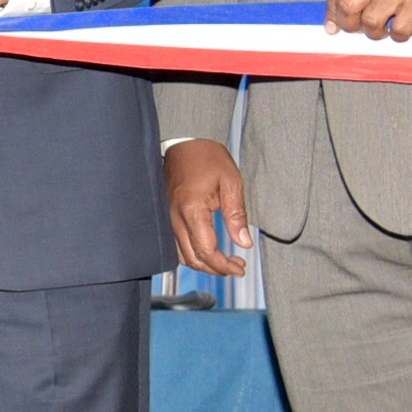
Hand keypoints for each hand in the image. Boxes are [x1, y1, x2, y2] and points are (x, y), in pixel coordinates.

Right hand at [167, 139, 250, 275]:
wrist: (184, 142)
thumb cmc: (207, 158)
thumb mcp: (231, 182)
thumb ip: (237, 215)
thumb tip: (244, 243)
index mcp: (192, 210)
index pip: (206, 251)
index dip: (223, 265)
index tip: (240, 268)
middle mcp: (175, 217)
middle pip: (192, 258)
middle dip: (215, 269)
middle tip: (236, 268)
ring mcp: (168, 217)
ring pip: (181, 255)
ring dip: (202, 263)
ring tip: (224, 262)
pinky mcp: (167, 215)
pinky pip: (175, 244)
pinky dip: (191, 254)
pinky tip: (205, 251)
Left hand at [326, 0, 411, 41]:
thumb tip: (333, 23)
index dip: (332, 11)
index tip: (336, 25)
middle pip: (347, 5)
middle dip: (349, 24)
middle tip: (360, 29)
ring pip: (370, 21)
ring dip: (375, 33)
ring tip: (384, 29)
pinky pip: (398, 31)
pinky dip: (398, 36)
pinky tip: (403, 27)